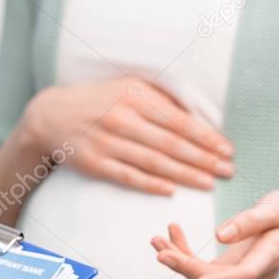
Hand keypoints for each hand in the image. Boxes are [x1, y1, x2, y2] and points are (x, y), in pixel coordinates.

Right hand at [20, 77, 234, 194]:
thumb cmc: (100, 101)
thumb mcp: (129, 88)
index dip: (206, 137)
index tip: (227, 150)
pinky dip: (150, 184)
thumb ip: (160, 100)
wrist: (51, 115)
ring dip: (185, 175)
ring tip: (208, 184)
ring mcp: (106, 142)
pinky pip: (127, 176)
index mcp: (135, 96)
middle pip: (171, 143)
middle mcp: (122, 118)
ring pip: (153, 162)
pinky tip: (171, 190)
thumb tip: (198, 117)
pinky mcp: (94, 163)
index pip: (179, 120)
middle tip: (227, 171)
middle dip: (203, 159)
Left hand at [151, 191, 278, 278]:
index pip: (245, 274)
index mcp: (271, 258)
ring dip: (177, 258)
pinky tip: (170, 232)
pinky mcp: (229, 273)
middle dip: (184, 264)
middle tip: (158, 247)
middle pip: (216, 277)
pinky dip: (183, 252)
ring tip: (155, 239)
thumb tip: (219, 235)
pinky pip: (202, 268)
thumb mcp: (276, 209)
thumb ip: (251, 221)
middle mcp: (255, 276)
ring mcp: (241, 278)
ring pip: (203, 275)